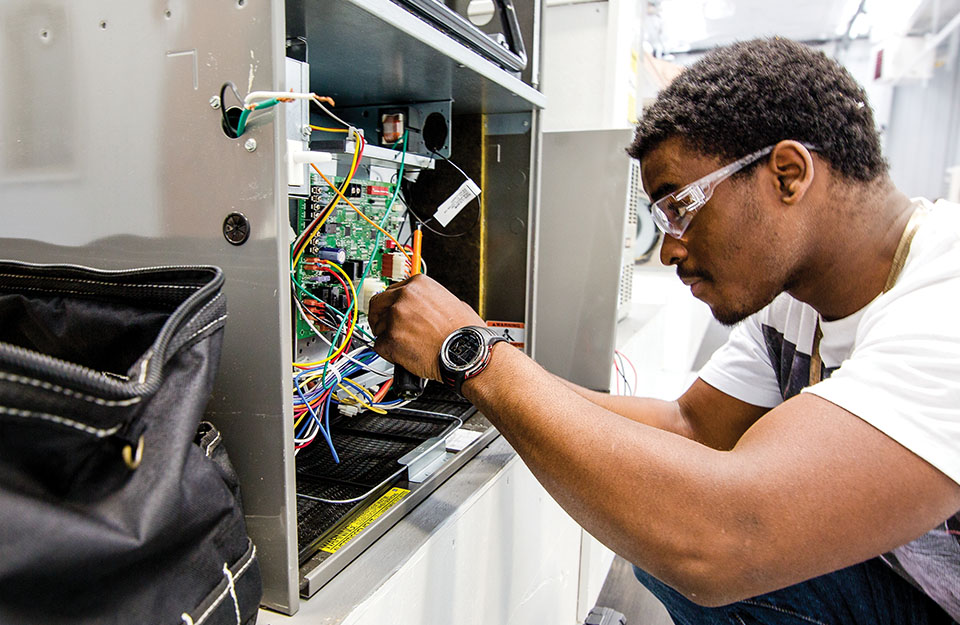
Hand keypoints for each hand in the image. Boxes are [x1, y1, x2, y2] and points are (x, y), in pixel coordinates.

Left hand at [367, 274, 484, 380]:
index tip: (392, 311)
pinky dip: (389, 353)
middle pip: (377, 304)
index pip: (391, 290)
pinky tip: (405, 355)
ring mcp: (395, 317)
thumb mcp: (451, 301)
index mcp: (418, 284)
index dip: (392, 304)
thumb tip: (423, 307)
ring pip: (378, 327)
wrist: (468, 352)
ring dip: (387, 336)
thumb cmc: (466, 332)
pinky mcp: (390, 339)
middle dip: (380, 317)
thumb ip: (429, 301)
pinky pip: (379, 346)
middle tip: (387, 328)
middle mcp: (404, 296)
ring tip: (407, 345)